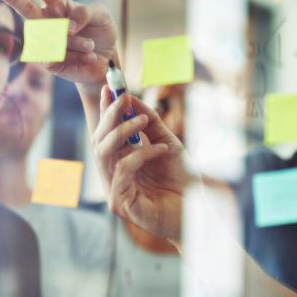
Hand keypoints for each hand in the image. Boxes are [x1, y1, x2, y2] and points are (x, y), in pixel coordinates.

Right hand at [0, 0, 118, 88]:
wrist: (107, 59)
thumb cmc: (101, 31)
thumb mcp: (101, 14)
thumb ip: (85, 12)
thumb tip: (66, 27)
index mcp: (58, 4)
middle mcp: (47, 21)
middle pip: (26, 7)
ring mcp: (46, 41)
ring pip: (54, 37)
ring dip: (78, 41)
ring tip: (90, 45)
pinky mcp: (49, 61)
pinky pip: (55, 56)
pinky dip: (77, 55)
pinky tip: (86, 56)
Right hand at [92, 86, 191, 242]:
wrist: (197, 210)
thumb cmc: (182, 180)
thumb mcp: (168, 143)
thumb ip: (150, 123)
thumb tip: (132, 98)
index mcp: (120, 161)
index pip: (106, 132)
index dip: (105, 110)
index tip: (108, 86)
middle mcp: (112, 175)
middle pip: (98, 140)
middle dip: (110, 116)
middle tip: (124, 98)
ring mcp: (114, 190)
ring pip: (104, 153)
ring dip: (123, 131)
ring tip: (143, 120)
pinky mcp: (120, 204)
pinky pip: (123, 169)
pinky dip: (142, 154)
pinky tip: (162, 149)